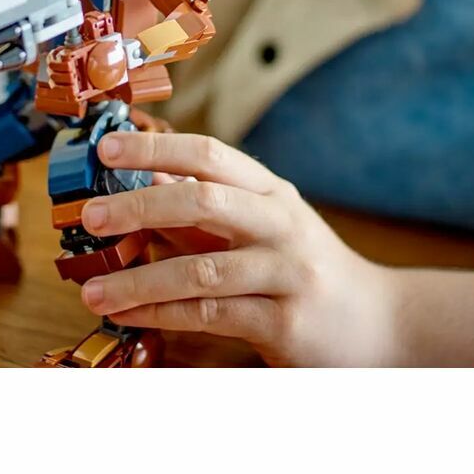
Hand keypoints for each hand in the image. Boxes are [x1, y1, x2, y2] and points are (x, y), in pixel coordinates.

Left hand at [76, 131, 396, 365]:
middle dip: (139, 204)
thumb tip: (143, 179)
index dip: (155, 147)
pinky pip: (211, 315)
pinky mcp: (286, 323)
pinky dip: (164, 314)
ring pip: (201, 269)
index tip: (107, 148)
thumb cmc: (307, 270)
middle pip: (203, 199)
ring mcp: (286, 273)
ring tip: (93, 289)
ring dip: (139, 279)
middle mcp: (282, 224)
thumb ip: (209, 208)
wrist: (383, 325)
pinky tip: (130, 315)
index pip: (210, 155)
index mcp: (273, 192)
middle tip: (90, 215)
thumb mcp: (266, 226)